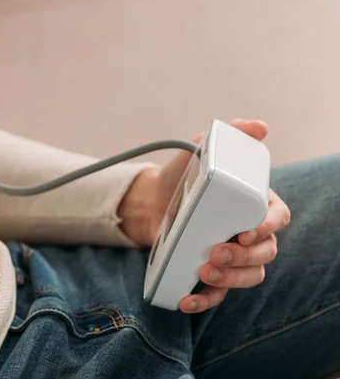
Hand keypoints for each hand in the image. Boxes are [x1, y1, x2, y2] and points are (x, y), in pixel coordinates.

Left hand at [118, 119, 290, 312]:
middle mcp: (249, 232)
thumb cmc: (180, 176)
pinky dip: (205, 300)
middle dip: (245, 257)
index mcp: (254, 203)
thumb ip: (225, 136)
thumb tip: (259, 127)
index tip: (246, 231)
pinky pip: (218, 293)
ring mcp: (232, 254)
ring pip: (251, 276)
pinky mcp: (211, 272)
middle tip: (216, 252)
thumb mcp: (197, 151)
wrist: (149, 201)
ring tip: (204, 272)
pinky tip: (187, 300)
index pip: (278, 217)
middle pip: (267, 253)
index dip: (267, 227)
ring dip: (232, 279)